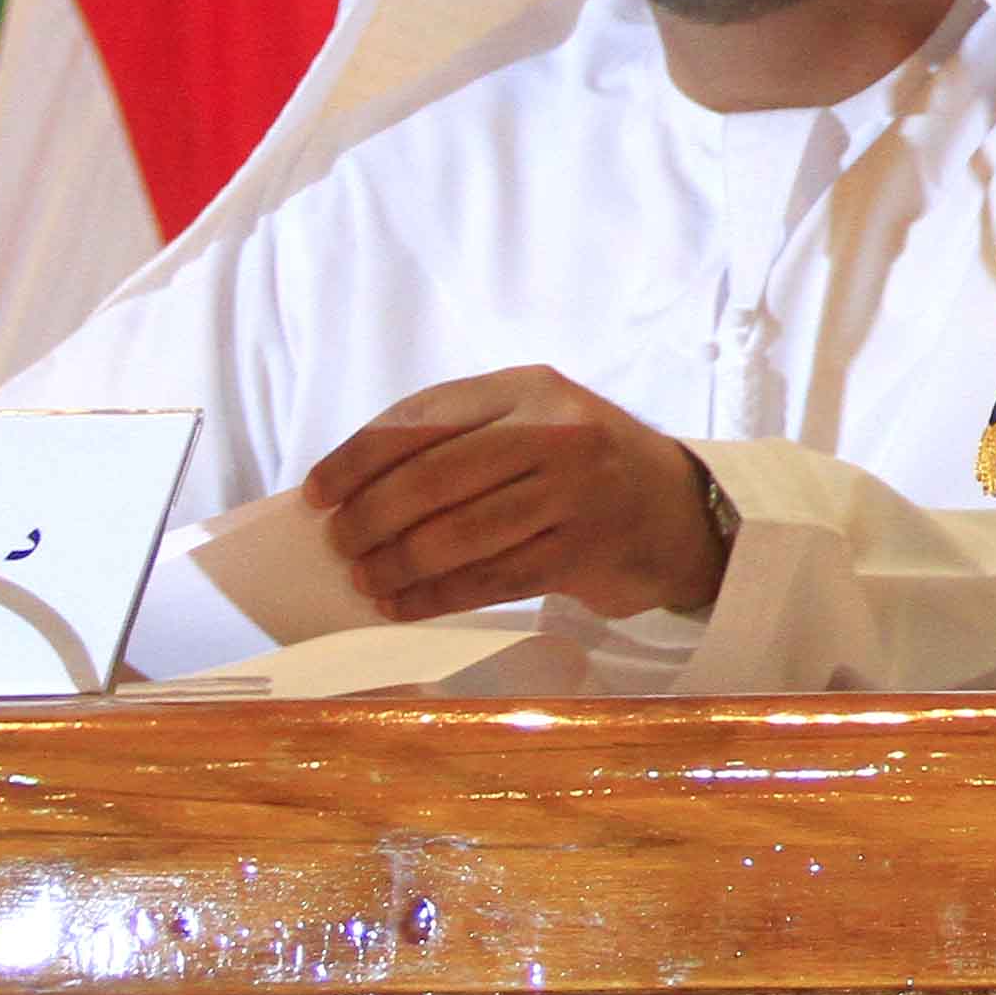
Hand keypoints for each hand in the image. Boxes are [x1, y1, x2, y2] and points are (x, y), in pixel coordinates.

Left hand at [303, 367, 733, 622]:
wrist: (678, 509)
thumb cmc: (580, 466)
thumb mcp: (530, 422)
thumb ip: (456, 440)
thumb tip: (349, 493)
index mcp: (527, 388)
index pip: (421, 418)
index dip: (357, 459)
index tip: (317, 494)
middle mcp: (555, 431)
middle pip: (434, 478)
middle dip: (370, 519)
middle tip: (339, 546)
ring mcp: (575, 492)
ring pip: (458, 536)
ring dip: (397, 565)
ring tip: (367, 581)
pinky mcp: (583, 551)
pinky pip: (489, 580)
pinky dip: (435, 597)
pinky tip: (403, 606)